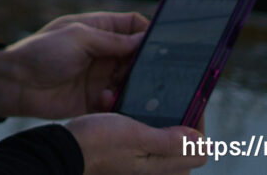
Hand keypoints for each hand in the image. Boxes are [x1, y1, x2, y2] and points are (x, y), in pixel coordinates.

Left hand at [0, 11, 148, 119]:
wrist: (14, 83)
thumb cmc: (42, 52)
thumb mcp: (78, 37)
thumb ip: (112, 40)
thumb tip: (144, 40)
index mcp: (98, 29)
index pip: (133, 26)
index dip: (149, 32)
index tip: (166, 44)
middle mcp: (103, 52)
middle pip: (138, 56)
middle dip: (147, 64)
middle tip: (156, 73)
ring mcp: (100, 76)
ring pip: (131, 81)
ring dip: (135, 85)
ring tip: (132, 88)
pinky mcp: (95, 100)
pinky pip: (118, 102)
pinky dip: (119, 102)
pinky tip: (107, 100)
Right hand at [66, 113, 206, 174]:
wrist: (65, 151)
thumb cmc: (97, 143)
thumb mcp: (135, 136)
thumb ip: (170, 141)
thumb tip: (201, 141)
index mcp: (163, 169)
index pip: (200, 150)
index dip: (198, 125)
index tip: (187, 101)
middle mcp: (157, 171)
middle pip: (185, 146)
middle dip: (178, 121)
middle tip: (162, 99)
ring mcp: (143, 167)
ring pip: (166, 142)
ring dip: (158, 121)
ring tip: (140, 103)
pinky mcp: (130, 161)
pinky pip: (148, 143)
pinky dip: (142, 127)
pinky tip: (126, 112)